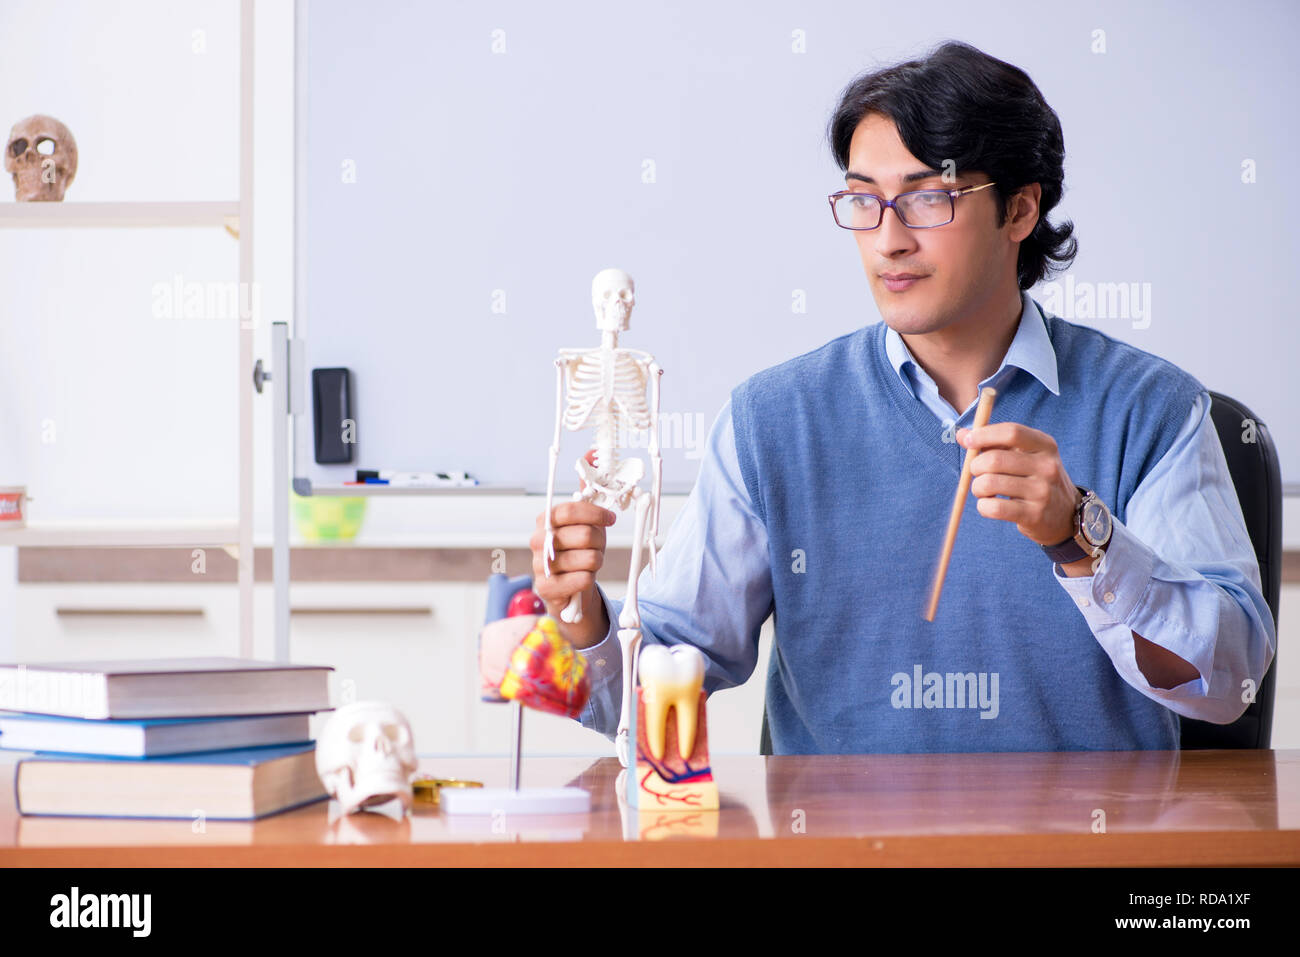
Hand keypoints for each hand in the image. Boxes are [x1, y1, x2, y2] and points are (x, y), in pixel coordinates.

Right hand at [531, 499, 614, 632]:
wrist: (567, 585)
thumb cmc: (577, 549)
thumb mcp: (584, 521)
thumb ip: (586, 492)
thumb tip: (589, 456)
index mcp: (546, 520)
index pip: (571, 510)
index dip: (596, 514)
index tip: (610, 519)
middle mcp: (539, 540)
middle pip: (585, 535)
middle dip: (600, 542)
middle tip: (597, 547)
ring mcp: (540, 565)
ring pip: (589, 558)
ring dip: (596, 562)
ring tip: (588, 563)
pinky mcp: (547, 587)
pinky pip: (583, 579)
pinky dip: (589, 578)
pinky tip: (581, 578)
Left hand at [956, 422, 1078, 546]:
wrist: (1065, 515)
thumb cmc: (1035, 479)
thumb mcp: (1024, 456)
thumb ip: (993, 443)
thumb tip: (962, 435)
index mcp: (1045, 445)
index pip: (1012, 432)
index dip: (984, 434)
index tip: (968, 441)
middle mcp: (1047, 466)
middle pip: (995, 459)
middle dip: (975, 466)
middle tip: (976, 472)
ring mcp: (1042, 492)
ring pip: (989, 483)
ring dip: (977, 487)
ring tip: (983, 490)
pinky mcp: (1034, 515)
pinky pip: (994, 508)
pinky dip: (983, 506)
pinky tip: (988, 505)